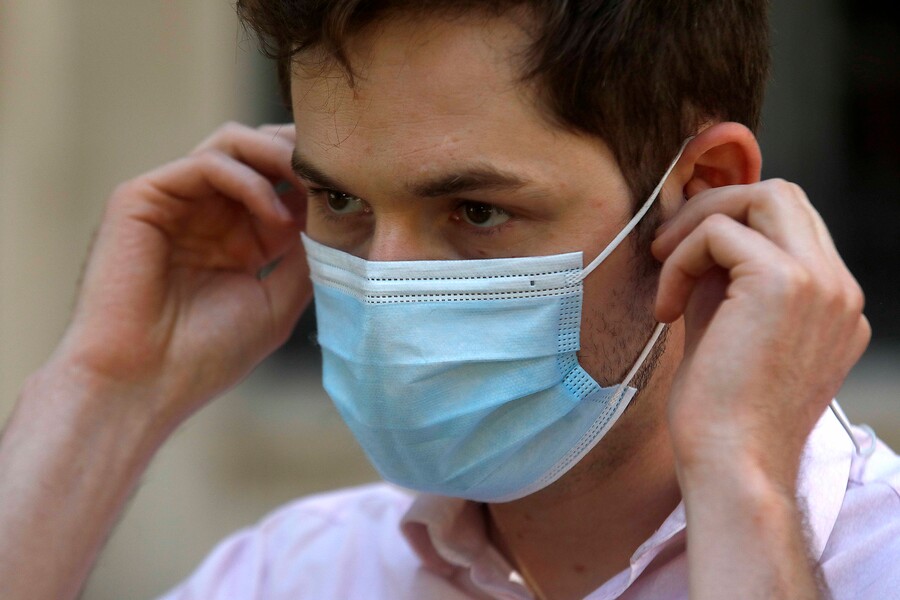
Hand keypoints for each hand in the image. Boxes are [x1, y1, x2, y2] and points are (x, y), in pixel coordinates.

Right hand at [52, 122, 310, 427]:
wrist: (144, 384)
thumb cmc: (207, 355)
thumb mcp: (277, 300)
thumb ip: (304, 254)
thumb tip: (340, 215)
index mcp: (236, 238)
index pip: (282, 184)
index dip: (318, 181)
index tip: (362, 192)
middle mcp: (206, 213)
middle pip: (260, 152)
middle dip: (302, 156)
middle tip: (340, 174)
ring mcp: (175, 202)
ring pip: (233, 144)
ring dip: (279, 158)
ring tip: (311, 188)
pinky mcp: (143, 197)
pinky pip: (206, 163)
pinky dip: (249, 180)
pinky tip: (275, 217)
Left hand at [652, 179, 869, 489]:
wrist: (732, 466)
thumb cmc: (721, 415)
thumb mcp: (728, 331)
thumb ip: (723, 281)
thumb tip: (691, 234)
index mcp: (832, 303)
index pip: (790, 224)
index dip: (731, 222)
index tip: (681, 253)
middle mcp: (839, 289)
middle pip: (782, 195)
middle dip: (715, 207)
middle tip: (666, 247)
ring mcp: (821, 283)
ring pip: (761, 196)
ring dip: (697, 223)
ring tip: (662, 269)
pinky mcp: (783, 283)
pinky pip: (719, 231)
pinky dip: (679, 258)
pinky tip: (666, 309)